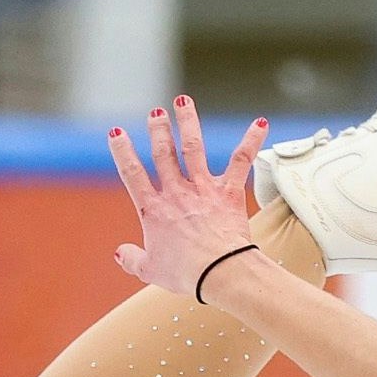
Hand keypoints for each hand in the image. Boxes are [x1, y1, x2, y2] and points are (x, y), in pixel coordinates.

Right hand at [109, 96, 269, 297]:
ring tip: (183, 101)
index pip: (132, 174)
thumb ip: (133, 259)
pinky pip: (241, 161)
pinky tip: (260, 122)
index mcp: (153, 210)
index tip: (116, 132)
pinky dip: (251, 140)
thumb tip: (120, 254)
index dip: (122, 152)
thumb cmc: (186, 274)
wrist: (220, 273)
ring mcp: (203, 189)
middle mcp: (176, 193)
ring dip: (188, 122)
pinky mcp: (229, 192)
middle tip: (156, 113)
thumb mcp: (151, 270)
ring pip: (193, 147)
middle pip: (163, 153)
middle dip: (158, 130)